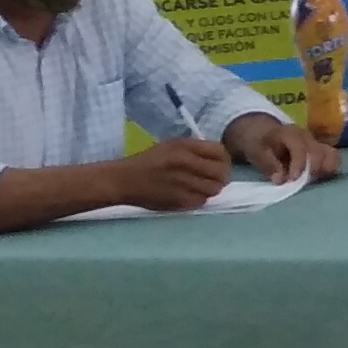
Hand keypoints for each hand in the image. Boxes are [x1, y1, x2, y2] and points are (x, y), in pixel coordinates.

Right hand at [107, 136, 231, 211]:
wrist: (123, 180)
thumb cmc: (148, 162)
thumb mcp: (170, 146)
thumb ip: (195, 150)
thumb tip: (220, 159)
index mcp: (183, 146)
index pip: (220, 152)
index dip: (224, 160)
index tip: (220, 164)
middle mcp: (185, 162)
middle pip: (221, 173)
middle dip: (222, 177)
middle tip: (215, 179)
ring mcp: (182, 182)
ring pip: (214, 189)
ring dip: (211, 189)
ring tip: (201, 187)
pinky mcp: (178, 199)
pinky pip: (201, 201)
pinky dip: (200, 199)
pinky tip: (190, 194)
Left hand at [226, 113, 339, 184]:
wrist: (263, 132)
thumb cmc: (259, 142)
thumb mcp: (256, 152)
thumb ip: (268, 165)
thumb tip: (280, 180)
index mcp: (291, 133)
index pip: (300, 149)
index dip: (298, 165)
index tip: (292, 180)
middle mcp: (308, 137)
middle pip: (320, 153)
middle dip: (312, 171)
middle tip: (299, 183)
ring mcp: (316, 143)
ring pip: (332, 156)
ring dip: (325, 171)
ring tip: (311, 181)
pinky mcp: (321, 150)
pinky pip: (333, 159)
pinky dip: (329, 170)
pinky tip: (318, 178)